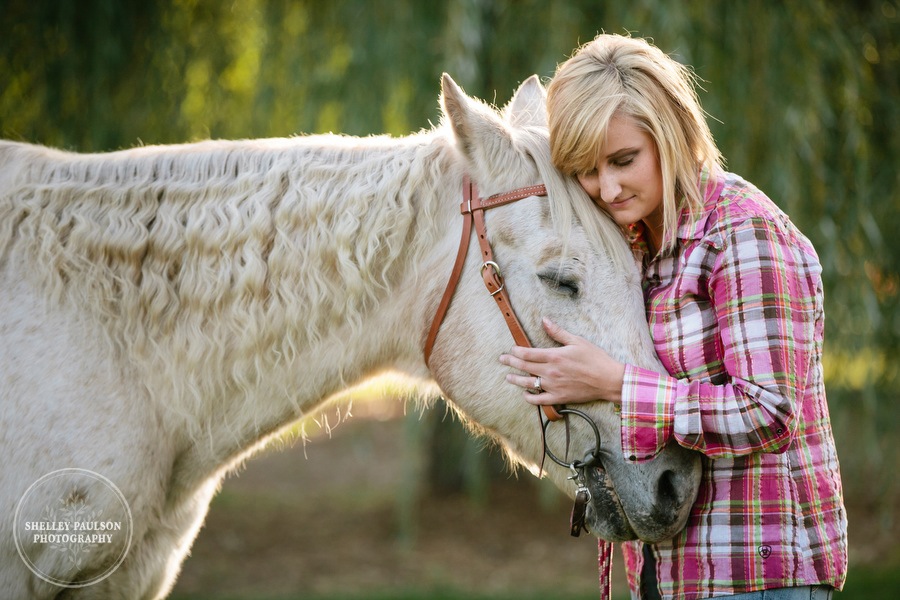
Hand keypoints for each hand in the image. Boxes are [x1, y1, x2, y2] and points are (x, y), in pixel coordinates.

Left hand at [499, 318, 624, 405]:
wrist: (608, 380)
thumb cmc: (595, 358)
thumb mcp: (577, 341)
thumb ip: (558, 332)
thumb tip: (544, 320)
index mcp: (554, 356)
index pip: (528, 353)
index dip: (516, 351)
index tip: (511, 349)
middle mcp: (550, 372)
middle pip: (524, 367)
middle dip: (511, 362)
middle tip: (502, 359)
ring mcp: (553, 386)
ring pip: (528, 384)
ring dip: (516, 380)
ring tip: (508, 377)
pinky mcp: (559, 398)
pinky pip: (539, 400)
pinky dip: (530, 398)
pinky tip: (525, 394)